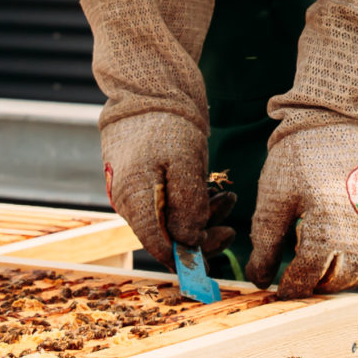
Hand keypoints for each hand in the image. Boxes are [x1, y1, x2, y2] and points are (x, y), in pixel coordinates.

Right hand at [101, 113, 232, 262]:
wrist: (150, 90)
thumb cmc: (168, 122)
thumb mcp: (186, 162)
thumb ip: (188, 205)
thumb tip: (190, 241)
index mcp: (133, 198)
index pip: (157, 244)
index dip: (183, 259)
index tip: (210, 266)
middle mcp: (127, 201)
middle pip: (164, 235)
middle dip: (200, 236)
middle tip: (231, 232)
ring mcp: (133, 192)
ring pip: (169, 220)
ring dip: (201, 217)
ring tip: (229, 201)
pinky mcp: (143, 183)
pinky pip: (167, 203)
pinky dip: (191, 202)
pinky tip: (213, 193)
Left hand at [248, 123, 357, 297]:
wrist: (334, 126)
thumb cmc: (299, 160)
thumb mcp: (273, 201)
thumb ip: (265, 245)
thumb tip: (260, 280)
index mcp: (328, 226)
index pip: (308, 276)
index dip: (291, 287)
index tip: (279, 291)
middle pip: (335, 280)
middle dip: (313, 284)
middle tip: (296, 278)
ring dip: (337, 277)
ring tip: (316, 265)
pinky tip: (339, 252)